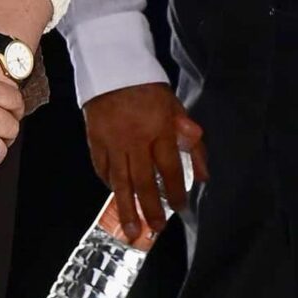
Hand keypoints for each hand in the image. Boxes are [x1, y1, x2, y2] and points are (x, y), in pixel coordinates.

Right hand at [83, 82, 206, 243]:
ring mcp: (112, 142)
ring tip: (131, 230)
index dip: (175, 192)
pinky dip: (108, 184)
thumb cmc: (148, 88)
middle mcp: (135, 140)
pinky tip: (115, 195)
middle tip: (155, 230)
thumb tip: (202, 174)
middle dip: (150, 210)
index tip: (179, 207)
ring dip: (127, 208)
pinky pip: (101, 169)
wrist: (113, 67)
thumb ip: (191, 142)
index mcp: (159, 130)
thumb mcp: (176, 109)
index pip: (169, 169)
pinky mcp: (95, 140)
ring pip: (120, 182)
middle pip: (143, 182)